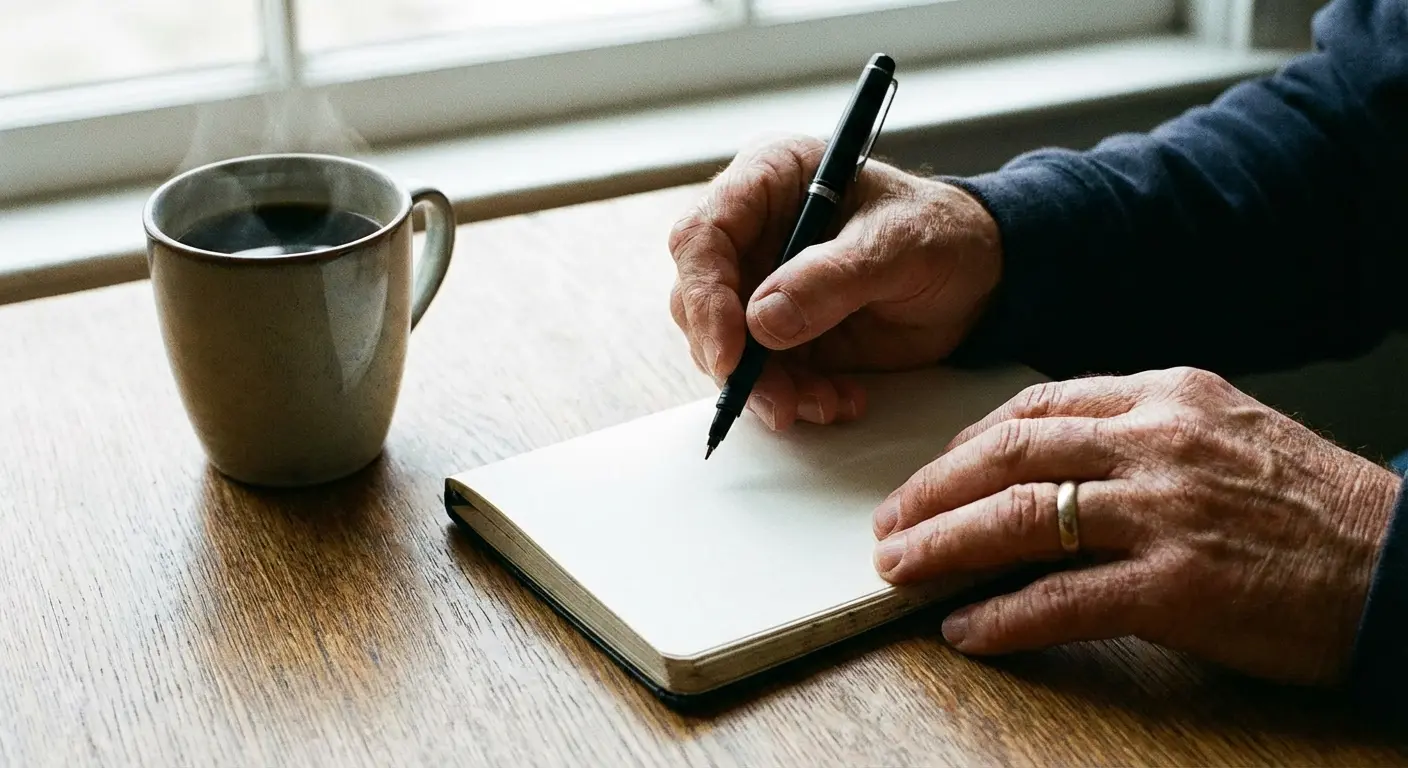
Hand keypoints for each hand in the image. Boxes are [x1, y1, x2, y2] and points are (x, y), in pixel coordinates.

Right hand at [668, 135, 1001, 430]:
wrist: (977, 279)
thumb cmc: (941, 234)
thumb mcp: (899, 245)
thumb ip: (832, 278)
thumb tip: (762, 321)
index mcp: (770, 180)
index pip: (703, 235)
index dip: (704, 296)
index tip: (731, 354)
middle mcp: (752, 231)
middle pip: (698, 298)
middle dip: (734, 358)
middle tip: (777, 400)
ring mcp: (761, 284)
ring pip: (725, 346)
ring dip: (768, 387)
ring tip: (825, 403)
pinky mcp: (779, 332)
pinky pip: (763, 374)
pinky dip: (795, 397)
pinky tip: (839, 400)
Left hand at [872, 366, 1401, 685]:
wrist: (1403, 564)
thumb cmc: (1310, 503)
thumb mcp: (1223, 430)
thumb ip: (1135, 432)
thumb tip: (1040, 463)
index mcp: (1164, 394)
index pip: (1033, 406)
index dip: (965, 444)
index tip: (930, 473)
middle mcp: (1158, 441)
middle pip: (1008, 455)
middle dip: (931, 492)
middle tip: (887, 525)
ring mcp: (1167, 513)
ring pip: (1019, 519)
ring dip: (944, 547)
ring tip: (900, 571)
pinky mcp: (1179, 588)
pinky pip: (1063, 601)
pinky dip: (1003, 618)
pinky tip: (967, 630)